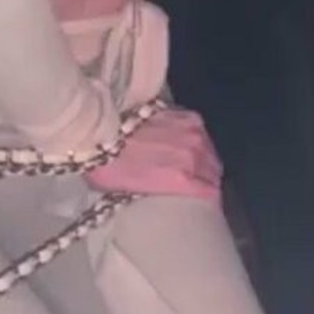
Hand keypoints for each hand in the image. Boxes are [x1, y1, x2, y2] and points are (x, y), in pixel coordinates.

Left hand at [85, 106, 222, 202]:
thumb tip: (167, 194)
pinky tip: (185, 140)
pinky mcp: (184, 114)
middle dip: (206, 176)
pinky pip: (199, 129)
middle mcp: (194, 155)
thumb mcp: (137, 193)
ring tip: (192, 160)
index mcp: (183, 180)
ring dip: (203, 156)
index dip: (206, 196)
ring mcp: (192, 131)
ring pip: (208, 149)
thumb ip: (162, 192)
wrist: (101, 133)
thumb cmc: (113, 170)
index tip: (200, 199)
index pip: (211, 192)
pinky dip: (195, 136)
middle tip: (196, 180)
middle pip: (213, 170)